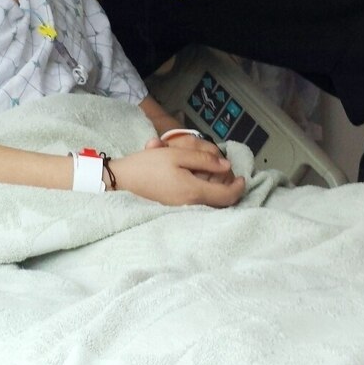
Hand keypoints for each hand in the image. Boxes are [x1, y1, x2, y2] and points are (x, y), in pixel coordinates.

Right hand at [113, 143, 245, 206]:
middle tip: (224, 171)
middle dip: (227, 186)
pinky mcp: (173, 209)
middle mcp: (190, 206)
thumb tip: (226, 166)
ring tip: (208, 171)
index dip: (238, 187)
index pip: (227, 196)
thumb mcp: (176, 155)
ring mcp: (181, 209)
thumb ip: (203, 160)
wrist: (121, 180)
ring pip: (208, 202)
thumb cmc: (147, 166)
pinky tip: (194, 177)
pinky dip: (202, 191)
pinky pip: (196, 202)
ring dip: (214, 188)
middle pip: (220, 202)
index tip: (242, 177)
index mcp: (193, 192)